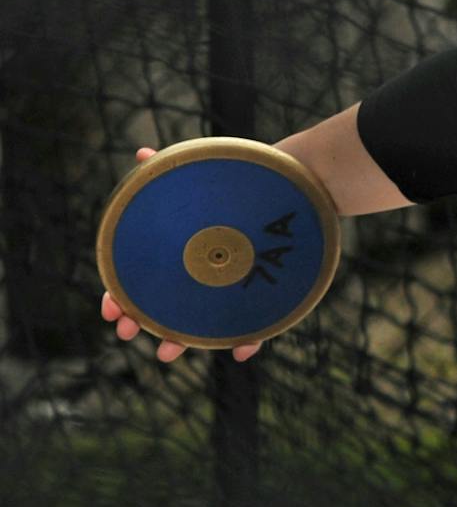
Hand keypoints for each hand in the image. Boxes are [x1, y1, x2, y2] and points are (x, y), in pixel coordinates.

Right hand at [98, 145, 262, 362]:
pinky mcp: (267, 297)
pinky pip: (258, 326)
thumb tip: (142, 152)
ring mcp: (233, 289)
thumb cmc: (243, 188)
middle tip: (127, 331)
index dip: (119, 297)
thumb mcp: (203, 176)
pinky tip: (242, 350)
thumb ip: (171, 169)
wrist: (296, 186)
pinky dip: (249, 340)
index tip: (110, 310)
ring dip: (181, 341)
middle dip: (140, 322)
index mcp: (181, 255)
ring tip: (165, 354)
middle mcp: (203, 275)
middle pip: (163, 307)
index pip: (140, 282)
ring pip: (203, 325)